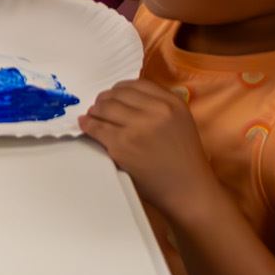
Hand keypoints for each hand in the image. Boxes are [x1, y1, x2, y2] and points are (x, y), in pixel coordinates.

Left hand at [80, 79, 219, 220]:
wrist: (188, 189)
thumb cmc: (184, 159)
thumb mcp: (180, 121)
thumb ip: (158, 105)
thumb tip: (124, 96)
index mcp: (172, 103)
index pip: (136, 84)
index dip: (120, 89)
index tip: (113, 95)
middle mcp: (156, 111)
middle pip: (117, 94)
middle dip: (105, 99)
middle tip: (99, 106)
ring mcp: (137, 128)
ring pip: (103, 108)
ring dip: (94, 111)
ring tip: (92, 115)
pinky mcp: (121, 145)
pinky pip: (96, 127)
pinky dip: (87, 124)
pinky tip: (86, 124)